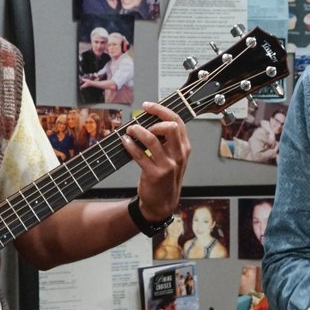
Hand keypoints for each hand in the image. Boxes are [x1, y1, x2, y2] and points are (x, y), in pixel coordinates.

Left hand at [123, 101, 190, 220]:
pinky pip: (140, 154)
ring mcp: (168, 165)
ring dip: (137, 131)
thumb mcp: (173, 158)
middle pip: (170, 127)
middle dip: (153, 119)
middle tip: (140, 121)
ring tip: (130, 130)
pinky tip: (125, 141)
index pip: (177, 121)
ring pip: (152, 139)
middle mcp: (179, 155)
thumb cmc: (165, 178)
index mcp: (185, 148)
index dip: (161, 110)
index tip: (148, 106)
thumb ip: (167, 141)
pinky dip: (130, 145)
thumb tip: (150, 120)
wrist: (162, 203)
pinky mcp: (155, 174)